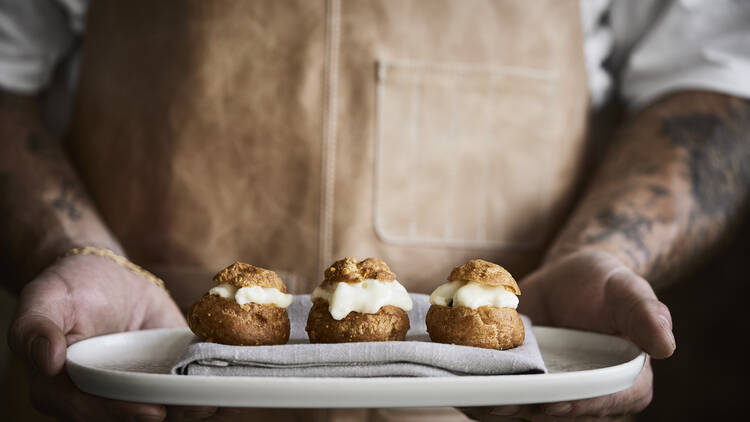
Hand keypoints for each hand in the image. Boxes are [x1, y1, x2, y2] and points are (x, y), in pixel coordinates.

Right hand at [7, 253, 215, 420]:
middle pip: (135, 414)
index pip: (93, 410)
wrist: (102, 273)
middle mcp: (102, 395)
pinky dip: (207, 387)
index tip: (154, 411)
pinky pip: (184, 387)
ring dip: (194, 407)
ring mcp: (136, 387)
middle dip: (172, 413)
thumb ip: (35, 328)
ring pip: (166, 406)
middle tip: (204, 406)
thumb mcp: (44, 298)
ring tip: (225, 400)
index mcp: (64, 388)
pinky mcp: (163, 374)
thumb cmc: (68, 287)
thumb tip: (46, 361)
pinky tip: (233, 387)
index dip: (122, 413)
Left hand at [463, 250, 675, 420]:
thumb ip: (646, 315)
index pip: (599, 402)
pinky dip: (481, 390)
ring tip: (467, 395)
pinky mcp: (524, 383)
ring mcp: (552, 393)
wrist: (568, 277)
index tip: (547, 403)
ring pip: (524, 407)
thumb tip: (667, 345)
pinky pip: (504, 392)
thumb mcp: (627, 289)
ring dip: (494, 405)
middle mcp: (588, 397)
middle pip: (555, 411)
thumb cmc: (605, 282)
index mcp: (625, 383)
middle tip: (493, 402)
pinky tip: (456, 384)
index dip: (574, 405)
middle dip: (522, 408)